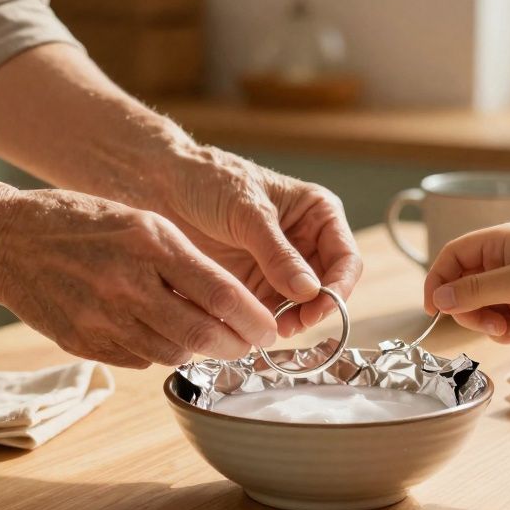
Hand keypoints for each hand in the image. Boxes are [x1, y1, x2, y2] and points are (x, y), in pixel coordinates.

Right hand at [0, 186, 277, 367]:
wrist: (3, 239)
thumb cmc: (80, 221)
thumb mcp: (140, 222)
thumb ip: (183, 261)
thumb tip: (227, 304)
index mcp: (149, 243)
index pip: (220, 295)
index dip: (252, 320)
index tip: (267, 328)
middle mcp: (127, 283)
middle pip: (201, 335)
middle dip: (234, 345)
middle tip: (247, 344)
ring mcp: (101, 317)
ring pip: (171, 353)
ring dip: (195, 350)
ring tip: (204, 337)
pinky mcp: (82, 342)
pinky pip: (137, 359)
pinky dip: (156, 351)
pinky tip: (157, 334)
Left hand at [161, 145, 362, 335]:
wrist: (164, 185)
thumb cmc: (210, 180)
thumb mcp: (248, 212)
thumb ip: (278, 253)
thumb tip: (310, 290)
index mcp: (317, 214)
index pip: (345, 258)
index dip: (338, 287)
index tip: (319, 307)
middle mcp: (304, 243)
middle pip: (326, 288)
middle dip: (313, 310)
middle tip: (292, 325)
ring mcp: (279, 267)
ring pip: (299, 306)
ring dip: (289, 321)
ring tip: (268, 328)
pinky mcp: (253, 285)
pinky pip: (269, 312)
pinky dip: (265, 323)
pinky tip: (251, 327)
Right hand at [423, 223, 509, 345]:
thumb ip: (473, 290)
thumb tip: (438, 298)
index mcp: (500, 241)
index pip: (453, 256)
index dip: (438, 279)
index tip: (433, 307)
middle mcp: (502, 261)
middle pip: (460, 286)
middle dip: (468, 309)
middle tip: (485, 323)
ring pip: (476, 307)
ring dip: (486, 323)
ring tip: (508, 330)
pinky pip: (494, 321)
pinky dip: (501, 331)